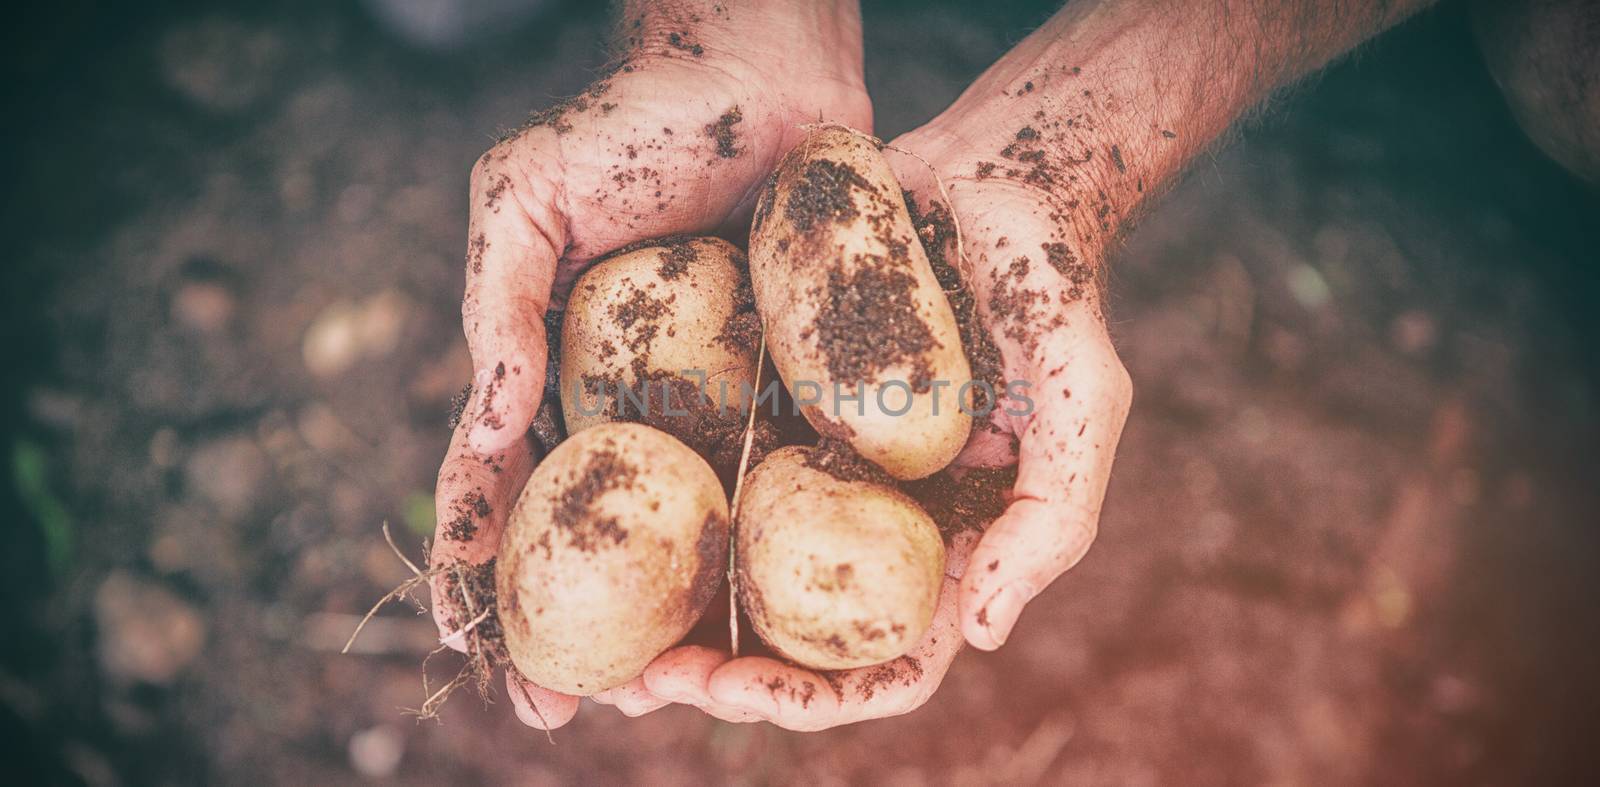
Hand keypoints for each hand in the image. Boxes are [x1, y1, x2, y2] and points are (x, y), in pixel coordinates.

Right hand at [428, 0, 869, 730]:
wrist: (758, 74)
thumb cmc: (629, 125)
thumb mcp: (526, 200)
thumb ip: (496, 305)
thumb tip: (480, 427)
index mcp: (549, 372)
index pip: (499, 490)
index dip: (477, 573)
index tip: (473, 652)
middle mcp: (628, 403)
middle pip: (594, 537)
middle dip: (574, 630)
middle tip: (572, 712)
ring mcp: (709, 402)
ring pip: (684, 530)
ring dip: (666, 617)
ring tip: (666, 690)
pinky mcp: (786, 385)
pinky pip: (775, 473)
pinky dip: (766, 543)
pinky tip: (768, 609)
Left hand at [636, 126, 1131, 729]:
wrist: (988, 175)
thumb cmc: (1049, 288)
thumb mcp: (1082, 401)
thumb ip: (1052, 519)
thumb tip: (984, 632)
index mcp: (946, 544)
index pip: (885, 661)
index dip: (815, 700)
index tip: (737, 694)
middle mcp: (874, 519)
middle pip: (791, 638)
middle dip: (717, 676)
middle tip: (639, 679)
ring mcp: (817, 464)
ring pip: (735, 571)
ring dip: (667, 615)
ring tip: (597, 637)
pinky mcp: (771, 404)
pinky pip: (708, 468)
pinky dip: (655, 512)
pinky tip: (589, 520)